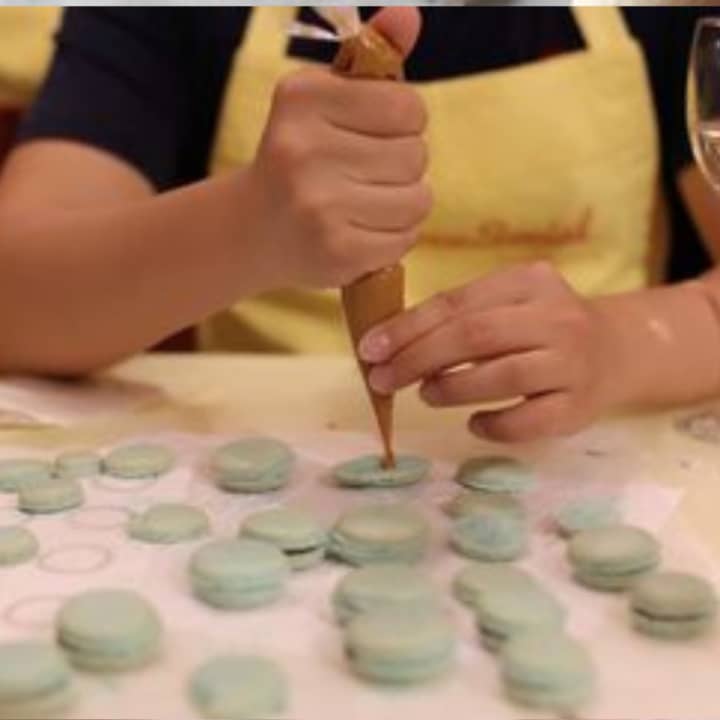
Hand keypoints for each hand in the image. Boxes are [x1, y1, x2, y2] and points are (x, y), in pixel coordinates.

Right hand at [248, 8, 430, 288]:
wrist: (253, 229)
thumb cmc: (300, 155)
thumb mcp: (325, 98)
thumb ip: (370, 57)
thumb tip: (411, 14)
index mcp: (302, 98)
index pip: (409, 106)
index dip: (404, 122)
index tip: (376, 133)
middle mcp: (304, 150)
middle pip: (416, 155)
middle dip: (402, 165)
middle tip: (366, 174)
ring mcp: (318, 206)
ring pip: (418, 198)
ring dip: (404, 202)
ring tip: (368, 202)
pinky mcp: (336, 252)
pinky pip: (406, 237)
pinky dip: (395, 236)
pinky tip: (364, 230)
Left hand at [358, 262, 620, 441]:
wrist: (618, 350)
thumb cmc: (543, 326)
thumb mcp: (508, 303)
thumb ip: (460, 316)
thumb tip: (392, 346)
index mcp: (529, 282)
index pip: (457, 303)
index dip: (408, 328)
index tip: (371, 349)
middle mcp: (556, 318)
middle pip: (475, 336)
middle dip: (418, 359)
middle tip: (383, 380)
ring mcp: (573, 363)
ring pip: (502, 375)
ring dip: (451, 388)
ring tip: (426, 394)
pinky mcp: (579, 407)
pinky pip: (527, 421)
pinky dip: (492, 425)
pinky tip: (474, 422)